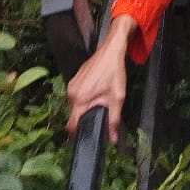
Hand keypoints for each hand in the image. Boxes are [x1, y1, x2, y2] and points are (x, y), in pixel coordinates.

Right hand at [65, 15, 136, 143]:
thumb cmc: (113, 71)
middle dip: (85, 117)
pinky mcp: (74, 79)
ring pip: (76, 104)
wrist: (111, 51)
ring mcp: (72, 84)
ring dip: (85, 106)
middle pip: (74, 114)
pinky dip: (84, 97)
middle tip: (99, 113)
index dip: (76, 134)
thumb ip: (114, 120)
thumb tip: (112, 138)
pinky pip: (77, 94)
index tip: (82, 139)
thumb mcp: (117, 98)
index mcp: (80, 99)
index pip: (71, 125)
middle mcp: (72, 92)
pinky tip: (97, 91)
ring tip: (99, 99)